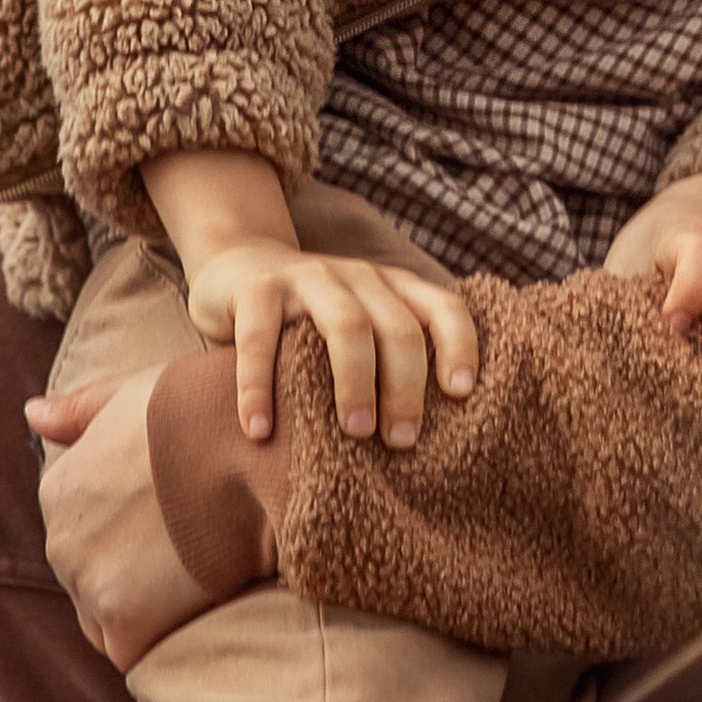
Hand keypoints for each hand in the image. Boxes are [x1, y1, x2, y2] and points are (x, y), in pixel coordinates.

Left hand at [23, 370, 211, 670]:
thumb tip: (30, 414)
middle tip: (188, 546)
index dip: (129, 528)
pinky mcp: (123, 624)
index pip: (81, 529)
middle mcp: (59, 539)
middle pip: (89, 575)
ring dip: (142, 608)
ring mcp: (88, 584)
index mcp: (58, 487)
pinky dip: (159, 635)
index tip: (170, 517)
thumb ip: (78, 410)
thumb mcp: (131, 394)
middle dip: (131, 570)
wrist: (251, 451)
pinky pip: (131, 650)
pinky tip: (192, 601)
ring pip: (105, 618)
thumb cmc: (202, 413)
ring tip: (192, 571)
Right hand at [184, 232, 477, 447]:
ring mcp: (307, 278)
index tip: (462, 393)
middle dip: (406, 385)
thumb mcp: (360, 322)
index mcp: (392, 288)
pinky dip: (259, 386)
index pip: (444, 308)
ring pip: (346, 325)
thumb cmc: (311, 317)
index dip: (461, 345)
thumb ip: (388, 356)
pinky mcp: (256, 289)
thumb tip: (420, 438)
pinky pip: (260, 339)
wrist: (239, 261)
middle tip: (402, 440)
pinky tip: (258, 430)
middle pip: (398, 326)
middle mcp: (358, 277)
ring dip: (356, 381)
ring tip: (356, 431)